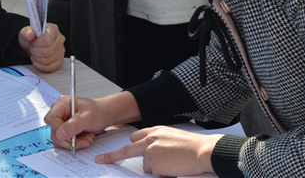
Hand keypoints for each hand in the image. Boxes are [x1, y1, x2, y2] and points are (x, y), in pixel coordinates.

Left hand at [18, 23, 64, 71]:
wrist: (32, 45)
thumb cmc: (31, 38)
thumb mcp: (25, 32)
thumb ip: (26, 32)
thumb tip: (30, 34)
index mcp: (53, 29)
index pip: (47, 40)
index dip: (37, 43)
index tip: (33, 42)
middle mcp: (60, 39)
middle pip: (47, 51)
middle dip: (35, 51)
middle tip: (32, 48)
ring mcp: (61, 50)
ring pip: (47, 60)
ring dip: (36, 58)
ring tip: (34, 53)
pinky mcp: (60, 60)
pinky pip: (49, 67)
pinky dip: (40, 66)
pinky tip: (37, 60)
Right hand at [44, 92, 141, 150]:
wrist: (105, 115)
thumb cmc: (99, 111)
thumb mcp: (88, 117)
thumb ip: (74, 125)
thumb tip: (60, 134)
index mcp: (63, 103)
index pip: (51, 119)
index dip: (58, 128)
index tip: (71, 134)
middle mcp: (60, 112)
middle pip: (54, 131)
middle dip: (69, 139)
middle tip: (84, 140)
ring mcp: (62, 121)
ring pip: (59, 138)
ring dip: (73, 142)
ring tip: (87, 138)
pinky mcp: (65, 129)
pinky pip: (64, 141)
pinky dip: (74, 143)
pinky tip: (84, 139)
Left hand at [95, 126, 223, 177]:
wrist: (203, 151)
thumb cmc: (192, 147)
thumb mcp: (172, 138)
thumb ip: (158, 142)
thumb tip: (149, 155)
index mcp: (156, 130)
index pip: (134, 137)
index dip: (123, 145)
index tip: (108, 149)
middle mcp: (150, 138)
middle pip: (127, 148)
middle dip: (113, 156)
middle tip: (100, 160)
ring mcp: (150, 149)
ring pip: (146, 165)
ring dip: (157, 168)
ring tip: (173, 164)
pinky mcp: (153, 161)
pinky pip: (155, 173)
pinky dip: (163, 174)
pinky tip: (174, 168)